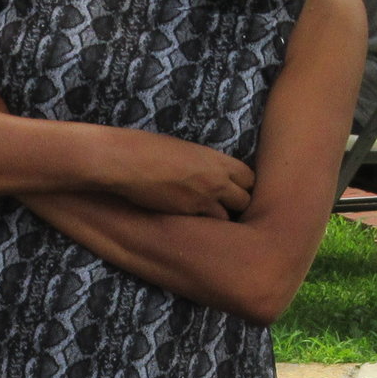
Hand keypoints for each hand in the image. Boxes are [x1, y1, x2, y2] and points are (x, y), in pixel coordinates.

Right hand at [85, 127, 256, 217]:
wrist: (127, 161)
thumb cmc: (149, 148)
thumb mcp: (184, 150)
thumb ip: (202, 164)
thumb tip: (207, 173)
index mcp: (217, 160)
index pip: (249, 177)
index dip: (244, 186)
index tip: (235, 190)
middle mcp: (216, 181)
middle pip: (245, 201)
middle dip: (237, 205)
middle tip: (226, 208)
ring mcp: (203, 200)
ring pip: (227, 219)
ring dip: (220, 220)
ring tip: (209, 220)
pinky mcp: (187, 215)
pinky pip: (205, 227)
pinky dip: (202, 228)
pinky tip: (193, 227)